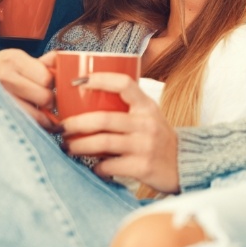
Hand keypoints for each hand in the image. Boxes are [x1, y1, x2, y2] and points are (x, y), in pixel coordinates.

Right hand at [0, 50, 57, 130]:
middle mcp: (4, 75)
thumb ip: (41, 62)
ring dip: (42, 118)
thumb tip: (64, 59)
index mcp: (13, 58)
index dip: (52, 85)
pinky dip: (33, 128)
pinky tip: (29, 123)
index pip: (48, 78)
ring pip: (38, 117)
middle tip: (43, 102)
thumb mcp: (16, 61)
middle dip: (49, 102)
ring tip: (38, 114)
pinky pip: (26, 127)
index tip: (49, 88)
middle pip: (46, 97)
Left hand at [61, 73, 179, 193]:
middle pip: (103, 119)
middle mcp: (146, 123)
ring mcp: (145, 146)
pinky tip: (91, 166)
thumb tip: (84, 100)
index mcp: (146, 105)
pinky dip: (96, 167)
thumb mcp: (147, 115)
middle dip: (76, 123)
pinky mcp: (142, 167)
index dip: (99, 79)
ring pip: (102, 142)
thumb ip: (125, 107)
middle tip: (60, 127)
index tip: (77, 81)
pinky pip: (110, 166)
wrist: (185, 165)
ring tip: (67, 146)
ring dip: (79, 145)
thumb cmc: (157, 137)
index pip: (123, 83)